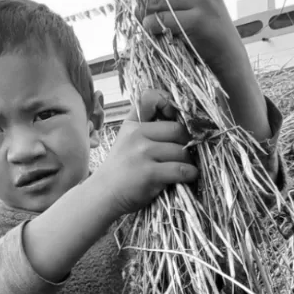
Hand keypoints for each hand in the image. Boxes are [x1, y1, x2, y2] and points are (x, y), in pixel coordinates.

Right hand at [95, 88, 198, 216]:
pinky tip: (189, 176)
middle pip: (177, 129)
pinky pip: (181, 169)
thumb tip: (179, 122)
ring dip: (189, 161)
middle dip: (187, 142)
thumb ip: (145, 127)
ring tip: (186, 167)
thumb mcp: (127, 141)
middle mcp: (136, 135)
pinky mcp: (149, 173)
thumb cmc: (121, 169)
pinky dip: (190, 173)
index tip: (174, 117)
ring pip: (181, 151)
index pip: (151, 98)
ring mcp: (142, 153)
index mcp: (132, 125)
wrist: (103, 195)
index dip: (169, 104)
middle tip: (187, 152)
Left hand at [134, 0, 248, 84]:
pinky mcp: (199, 19)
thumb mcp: (197, 4)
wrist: (228, 56)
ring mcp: (203, 0)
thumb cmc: (205, 31)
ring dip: (145, 12)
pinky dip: (151, 25)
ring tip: (146, 22)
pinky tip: (152, 30)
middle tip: (139, 8)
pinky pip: (163, 18)